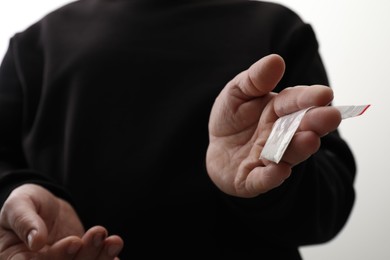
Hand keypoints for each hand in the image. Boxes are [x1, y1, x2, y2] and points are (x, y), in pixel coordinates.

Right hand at [0, 184, 123, 258]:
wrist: (46, 205)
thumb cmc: (26, 204)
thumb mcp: (19, 204)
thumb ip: (24, 220)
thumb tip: (36, 241)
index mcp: (17, 258)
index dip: (56, 257)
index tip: (74, 242)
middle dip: (84, 254)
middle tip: (98, 233)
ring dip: (100, 257)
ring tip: (114, 241)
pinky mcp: (81, 259)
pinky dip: (107, 259)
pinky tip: (115, 250)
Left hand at [206, 54, 341, 197]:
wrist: (219, 150)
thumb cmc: (231, 118)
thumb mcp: (236, 93)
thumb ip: (254, 80)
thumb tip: (276, 60)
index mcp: (277, 111)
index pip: (294, 102)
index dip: (308, 98)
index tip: (325, 94)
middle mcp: (278, 136)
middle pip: (299, 129)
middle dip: (315, 123)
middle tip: (331, 116)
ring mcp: (268, 159)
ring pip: (286, 154)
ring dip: (298, 148)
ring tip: (309, 139)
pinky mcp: (252, 179)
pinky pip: (262, 179)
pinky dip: (271, 176)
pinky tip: (279, 170)